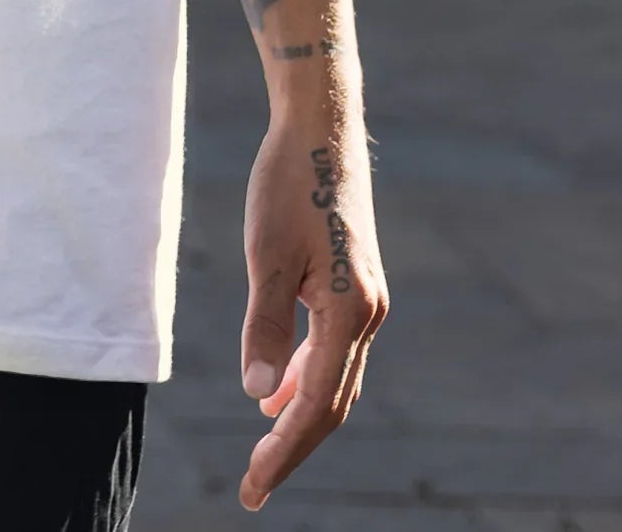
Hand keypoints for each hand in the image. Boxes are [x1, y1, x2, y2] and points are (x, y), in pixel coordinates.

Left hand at [236, 122, 384, 507]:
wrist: (321, 132)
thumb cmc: (288, 186)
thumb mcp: (266, 257)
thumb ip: (264, 326)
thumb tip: (258, 396)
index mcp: (349, 312)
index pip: (316, 405)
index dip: (283, 453)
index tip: (253, 490)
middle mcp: (368, 314)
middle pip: (332, 404)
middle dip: (291, 448)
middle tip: (253, 489)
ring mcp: (366, 303)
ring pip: (336, 381)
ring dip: (301, 417)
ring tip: (262, 452)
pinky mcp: (355, 289)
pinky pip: (335, 353)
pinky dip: (308, 380)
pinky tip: (278, 393)